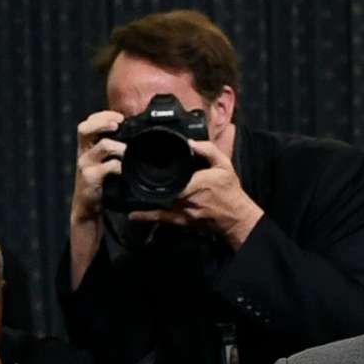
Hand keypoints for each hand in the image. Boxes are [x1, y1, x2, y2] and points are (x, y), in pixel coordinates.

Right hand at [71, 110, 125, 225]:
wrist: (87, 207)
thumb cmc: (99, 182)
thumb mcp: (101, 162)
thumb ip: (111, 148)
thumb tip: (135, 135)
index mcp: (86, 146)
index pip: (88, 122)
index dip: (103, 116)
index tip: (120, 118)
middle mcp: (83, 153)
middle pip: (85, 128)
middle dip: (103, 122)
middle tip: (119, 124)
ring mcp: (86, 165)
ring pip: (103, 146)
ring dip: (120, 146)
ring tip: (129, 151)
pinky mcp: (90, 178)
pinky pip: (109, 167)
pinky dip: (121, 166)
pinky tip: (126, 169)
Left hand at [128, 137, 264, 247]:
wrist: (235, 217)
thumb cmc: (230, 191)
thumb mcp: (224, 165)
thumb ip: (208, 151)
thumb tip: (190, 142)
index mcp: (195, 183)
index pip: (171, 174)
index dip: (156, 167)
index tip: (142, 159)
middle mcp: (185, 198)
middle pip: (160, 187)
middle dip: (146, 178)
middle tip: (129, 169)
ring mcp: (181, 211)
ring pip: (157, 202)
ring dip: (142, 195)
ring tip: (128, 187)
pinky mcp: (181, 221)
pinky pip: (160, 219)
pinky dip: (145, 217)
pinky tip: (133, 215)